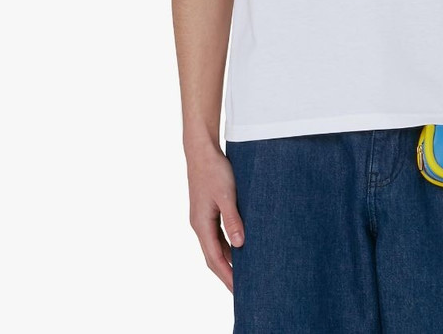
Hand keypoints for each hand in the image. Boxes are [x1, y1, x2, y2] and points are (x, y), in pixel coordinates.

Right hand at [186, 145, 244, 292]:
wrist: (202, 151)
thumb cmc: (215, 171)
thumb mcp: (227, 195)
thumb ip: (233, 220)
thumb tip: (240, 245)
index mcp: (201, 225)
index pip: (215, 258)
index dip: (226, 275)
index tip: (238, 290)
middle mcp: (200, 225)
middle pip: (213, 257)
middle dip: (226, 274)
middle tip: (241, 289)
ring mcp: (202, 218)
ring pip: (215, 246)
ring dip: (227, 260)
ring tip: (242, 273)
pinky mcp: (207, 211)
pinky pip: (217, 235)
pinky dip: (227, 246)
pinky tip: (239, 248)